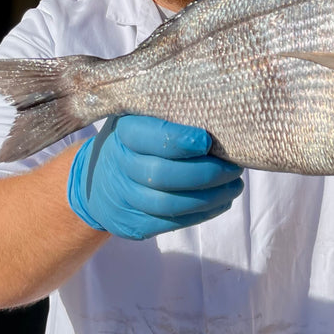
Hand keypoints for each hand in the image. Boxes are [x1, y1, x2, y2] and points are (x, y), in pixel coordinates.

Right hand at [67, 114, 243, 238]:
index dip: (181, 141)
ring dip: (211, 197)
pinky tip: (222, 200)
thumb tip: (222, 108)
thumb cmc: (135, 140)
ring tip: (235, 185)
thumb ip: (172, 112)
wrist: (97, 180)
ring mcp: (124, 198)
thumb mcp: (142, 116)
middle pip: (163, 175)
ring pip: (170, 204)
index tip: (208, 140)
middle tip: (235, 167)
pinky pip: (172, 223)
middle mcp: (119, 166)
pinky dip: (203, 213)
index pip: (150, 138)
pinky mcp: (134, 224)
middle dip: (206, 173)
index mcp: (123, 132)